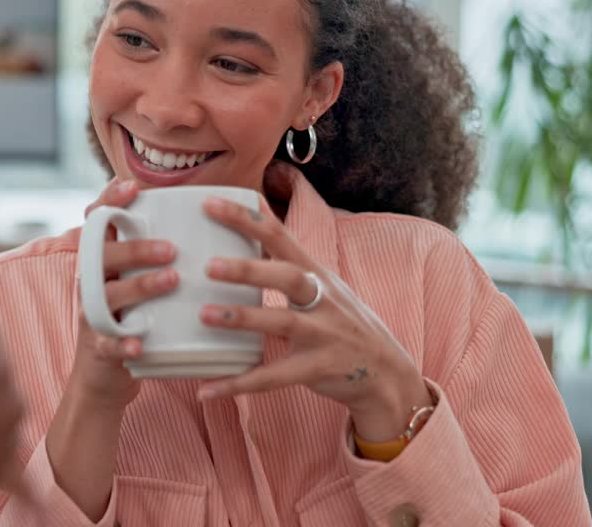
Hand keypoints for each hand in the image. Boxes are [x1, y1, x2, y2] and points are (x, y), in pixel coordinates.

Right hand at [70, 178, 178, 408]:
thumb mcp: (136, 285)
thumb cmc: (132, 321)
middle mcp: (92, 283)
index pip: (97, 223)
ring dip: (139, 285)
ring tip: (172, 280)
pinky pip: (108, 344)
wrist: (103, 378)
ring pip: (107, 294)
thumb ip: (156, 258)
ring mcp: (93, 316)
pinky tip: (140, 344)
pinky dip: (123, 343)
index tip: (133, 187)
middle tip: (171, 248)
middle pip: (103, 255)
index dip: (109, 201)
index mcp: (103, 263)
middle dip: (135, 247)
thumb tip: (209, 227)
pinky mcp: (100, 349)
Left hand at [195, 172, 431, 441]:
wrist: (387, 373)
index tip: (208, 203)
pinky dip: (239, 384)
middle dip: (249, 269)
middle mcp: (322, 299)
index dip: (245, 218)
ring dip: (243, 317)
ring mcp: (324, 334)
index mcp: (315, 273)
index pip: (279, 235)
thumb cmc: (341, 319)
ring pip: (282, 322)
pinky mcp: (319, 369)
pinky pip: (275, 377)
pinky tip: (207, 388)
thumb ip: (286, 254)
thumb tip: (253, 209)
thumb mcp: (321, 281)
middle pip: (287, 276)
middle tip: (208, 265)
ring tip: (204, 315)